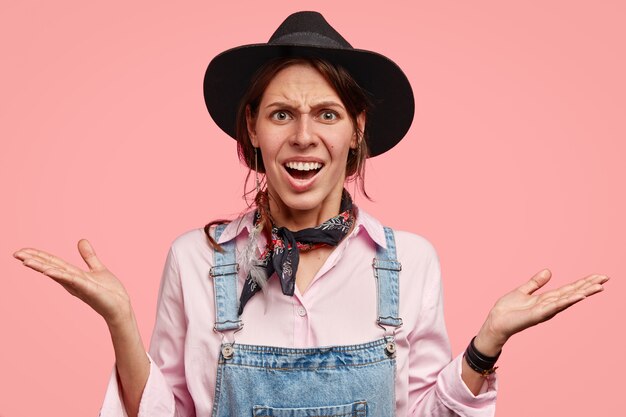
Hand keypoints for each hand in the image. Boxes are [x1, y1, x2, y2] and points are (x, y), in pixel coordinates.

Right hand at [14, 240, 131, 325]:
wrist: (120, 306)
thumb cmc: (109, 291)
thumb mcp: (97, 269)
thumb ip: (88, 256)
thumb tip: (81, 240)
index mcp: (72, 275)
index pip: (53, 263)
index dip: (38, 256)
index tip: (22, 250)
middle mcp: (72, 281)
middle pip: (50, 267)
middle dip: (33, 260)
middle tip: (15, 253)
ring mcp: (79, 285)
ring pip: (57, 274)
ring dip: (41, 267)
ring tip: (25, 261)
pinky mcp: (89, 289)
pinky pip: (73, 280)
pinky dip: (60, 275)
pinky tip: (48, 271)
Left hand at [475, 269, 608, 354]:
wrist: (496, 321)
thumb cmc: (508, 309)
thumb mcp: (523, 291)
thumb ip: (536, 282)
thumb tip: (549, 271)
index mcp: (547, 299)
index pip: (569, 289)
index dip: (583, 282)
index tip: (599, 276)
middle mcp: (550, 305)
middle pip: (573, 293)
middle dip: (589, 286)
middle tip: (605, 278)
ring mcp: (546, 310)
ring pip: (569, 299)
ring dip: (584, 292)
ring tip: (599, 287)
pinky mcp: (538, 314)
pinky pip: (556, 306)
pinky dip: (568, 301)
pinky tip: (580, 296)